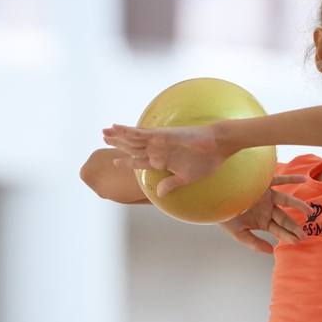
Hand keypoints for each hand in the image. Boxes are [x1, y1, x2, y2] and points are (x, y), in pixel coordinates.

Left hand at [102, 123, 227, 196]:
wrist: (217, 147)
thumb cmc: (206, 162)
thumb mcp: (185, 177)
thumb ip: (170, 184)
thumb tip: (158, 193)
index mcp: (163, 160)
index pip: (140, 161)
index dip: (127, 163)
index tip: (115, 163)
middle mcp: (158, 149)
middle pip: (133, 147)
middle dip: (118, 143)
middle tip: (103, 138)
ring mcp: (158, 141)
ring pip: (133, 139)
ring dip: (118, 135)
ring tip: (104, 131)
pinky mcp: (161, 134)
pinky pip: (140, 133)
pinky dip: (127, 130)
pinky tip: (116, 127)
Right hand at [218, 175, 313, 253]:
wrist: (213, 197)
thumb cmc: (224, 215)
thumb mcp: (238, 232)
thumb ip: (254, 242)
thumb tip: (271, 251)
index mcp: (262, 221)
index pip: (278, 230)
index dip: (288, 235)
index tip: (298, 241)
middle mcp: (267, 209)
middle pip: (284, 218)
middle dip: (295, 227)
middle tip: (305, 235)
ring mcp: (267, 195)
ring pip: (286, 200)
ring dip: (298, 205)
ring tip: (310, 211)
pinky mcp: (264, 183)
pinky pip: (279, 179)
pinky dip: (291, 178)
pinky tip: (304, 179)